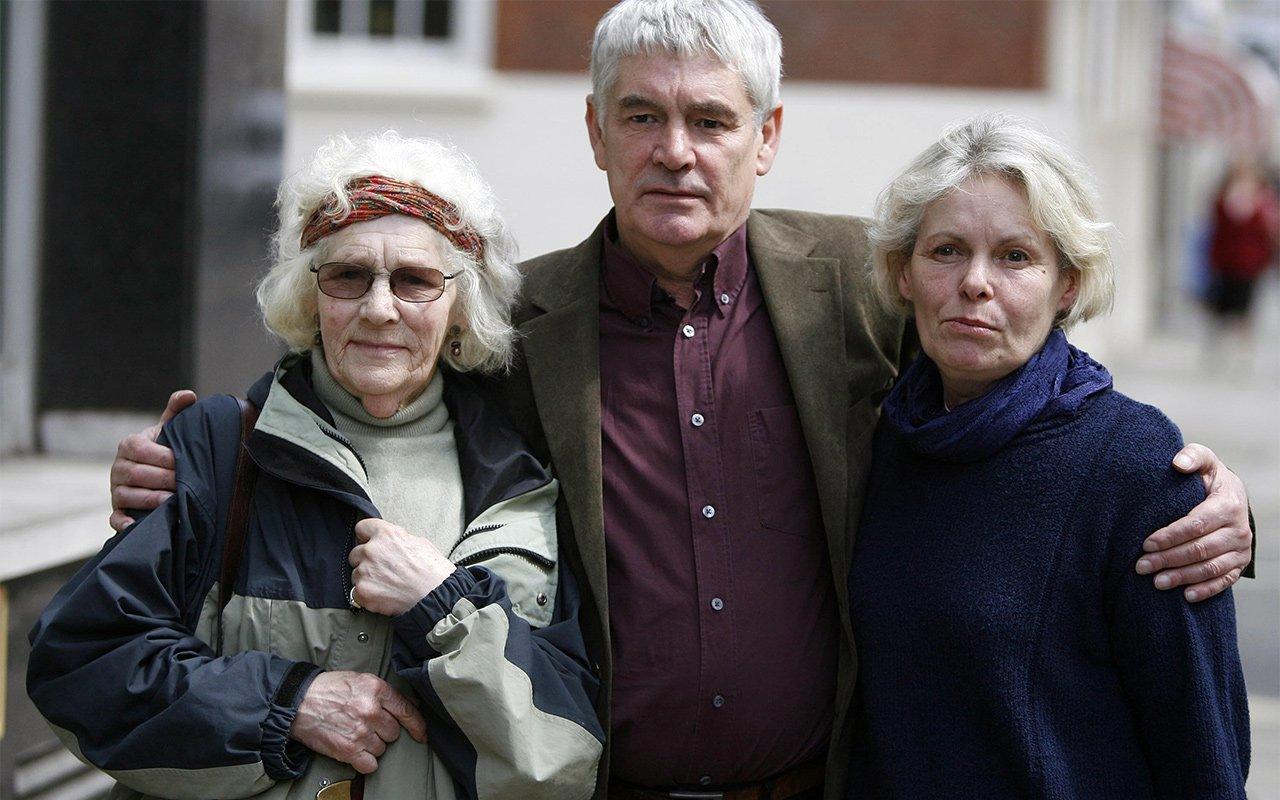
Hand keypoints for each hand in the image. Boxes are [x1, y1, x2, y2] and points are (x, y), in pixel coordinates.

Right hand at [109, 390, 197, 530]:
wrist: (153, 472)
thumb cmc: (163, 450)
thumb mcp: (168, 430)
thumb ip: (176, 411)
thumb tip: (190, 395)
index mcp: (129, 445)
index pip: (143, 450)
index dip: (164, 457)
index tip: (183, 462)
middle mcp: (118, 467)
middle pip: (137, 474)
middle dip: (163, 479)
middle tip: (185, 484)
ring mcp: (115, 490)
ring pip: (128, 496)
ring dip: (150, 500)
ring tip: (172, 502)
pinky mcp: (117, 510)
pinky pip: (115, 519)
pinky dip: (124, 524)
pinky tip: (137, 526)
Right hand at [289, 670, 426, 773]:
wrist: (297, 702)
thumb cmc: (327, 689)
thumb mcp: (360, 680)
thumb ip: (384, 693)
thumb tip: (409, 707)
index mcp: (376, 689)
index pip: (406, 710)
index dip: (417, 725)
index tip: (421, 734)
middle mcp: (371, 710)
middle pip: (393, 732)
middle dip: (382, 731)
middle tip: (365, 724)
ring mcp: (360, 731)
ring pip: (382, 749)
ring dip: (371, 745)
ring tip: (354, 733)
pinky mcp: (348, 750)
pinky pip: (370, 764)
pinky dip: (364, 761)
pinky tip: (354, 750)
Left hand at [349, 519, 455, 615]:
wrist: (436, 596)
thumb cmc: (433, 571)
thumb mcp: (419, 543)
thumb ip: (398, 540)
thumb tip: (392, 543)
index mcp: (386, 534)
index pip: (362, 528)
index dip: (366, 537)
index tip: (369, 543)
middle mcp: (372, 550)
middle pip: (355, 553)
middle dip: (366, 561)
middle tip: (382, 570)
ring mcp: (365, 571)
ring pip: (356, 574)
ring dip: (366, 579)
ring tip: (386, 585)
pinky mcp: (363, 591)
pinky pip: (356, 592)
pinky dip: (367, 595)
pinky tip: (382, 596)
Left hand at [1136, 443, 1252, 601]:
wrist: (1233, 496)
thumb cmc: (1209, 479)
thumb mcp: (1204, 461)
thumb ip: (1192, 456)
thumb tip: (1177, 463)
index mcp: (1228, 504)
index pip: (1196, 524)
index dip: (1170, 536)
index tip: (1145, 544)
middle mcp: (1238, 529)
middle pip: (1200, 549)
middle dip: (1169, 559)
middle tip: (1141, 567)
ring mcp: (1241, 549)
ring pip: (1211, 567)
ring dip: (1183, 577)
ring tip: (1156, 583)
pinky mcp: (1240, 563)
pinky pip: (1225, 580)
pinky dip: (1206, 589)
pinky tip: (1186, 596)